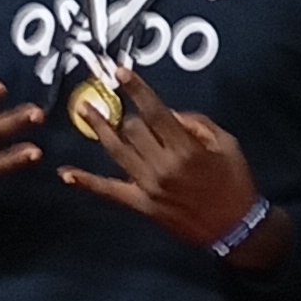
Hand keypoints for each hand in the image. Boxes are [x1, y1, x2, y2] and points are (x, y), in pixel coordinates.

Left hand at [65, 70, 272, 253]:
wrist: (234, 228)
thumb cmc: (235, 182)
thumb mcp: (227, 144)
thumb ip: (197, 123)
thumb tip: (168, 113)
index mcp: (186, 149)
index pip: (155, 112)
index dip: (137, 90)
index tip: (121, 72)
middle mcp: (162, 166)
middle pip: (133, 129)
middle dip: (131, 115)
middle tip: (132, 110)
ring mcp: (148, 187)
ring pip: (117, 150)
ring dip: (99, 129)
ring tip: (83, 109)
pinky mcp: (140, 205)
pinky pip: (109, 191)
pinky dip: (87, 182)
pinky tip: (66, 173)